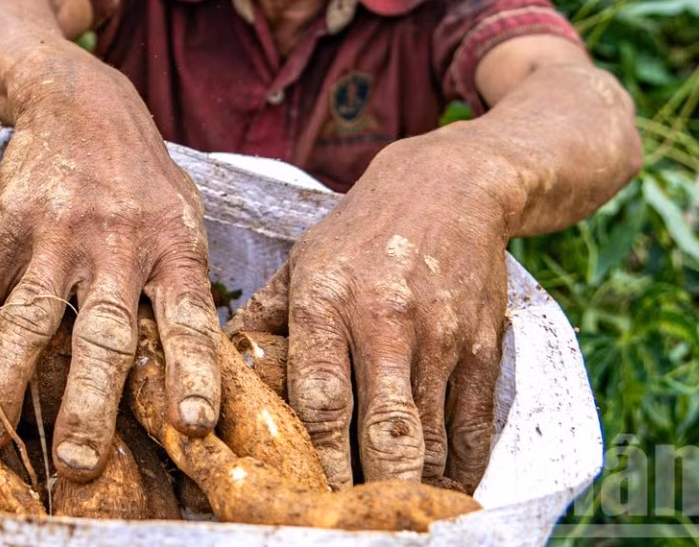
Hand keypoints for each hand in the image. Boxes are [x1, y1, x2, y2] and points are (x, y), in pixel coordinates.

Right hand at [0, 47, 222, 480]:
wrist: (78, 97)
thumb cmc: (138, 172)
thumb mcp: (181, 216)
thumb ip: (183, 282)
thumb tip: (198, 365)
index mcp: (173, 247)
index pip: (189, 320)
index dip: (192, 373)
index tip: (192, 424)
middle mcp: (119, 245)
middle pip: (105, 336)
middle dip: (90, 405)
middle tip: (78, 462)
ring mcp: (61, 234)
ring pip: (33, 317)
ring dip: (8, 378)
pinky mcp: (12, 223)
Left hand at [234, 134, 514, 490]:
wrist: (450, 186)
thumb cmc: (360, 232)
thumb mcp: (302, 261)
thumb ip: (264, 317)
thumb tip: (215, 364)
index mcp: (327, 301)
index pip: (321, 395)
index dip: (317, 455)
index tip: (305, 494)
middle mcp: (385, 323)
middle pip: (383, 429)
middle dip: (370, 487)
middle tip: (352, 523)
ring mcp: (440, 337)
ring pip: (431, 436)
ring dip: (414, 487)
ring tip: (394, 517)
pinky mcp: (483, 346)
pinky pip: (474, 425)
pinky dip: (461, 468)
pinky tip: (444, 492)